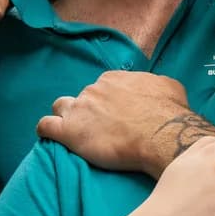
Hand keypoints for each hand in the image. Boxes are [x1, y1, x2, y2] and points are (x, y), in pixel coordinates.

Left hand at [39, 72, 197, 176]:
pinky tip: (50, 136)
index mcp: (114, 79)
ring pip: (61, 107)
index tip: (116, 114)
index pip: (103, 87)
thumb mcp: (169, 86)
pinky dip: (46, 129)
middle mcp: (94, 89)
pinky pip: (45, 126)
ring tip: (76, 131)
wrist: (161, 133)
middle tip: (103, 128)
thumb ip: (155, 84)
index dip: (107, 101)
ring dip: (65, 116)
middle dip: (90, 110)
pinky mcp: (68, 131)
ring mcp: (79, 109)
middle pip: (84, 97)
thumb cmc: (169, 111)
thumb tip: (156, 88)